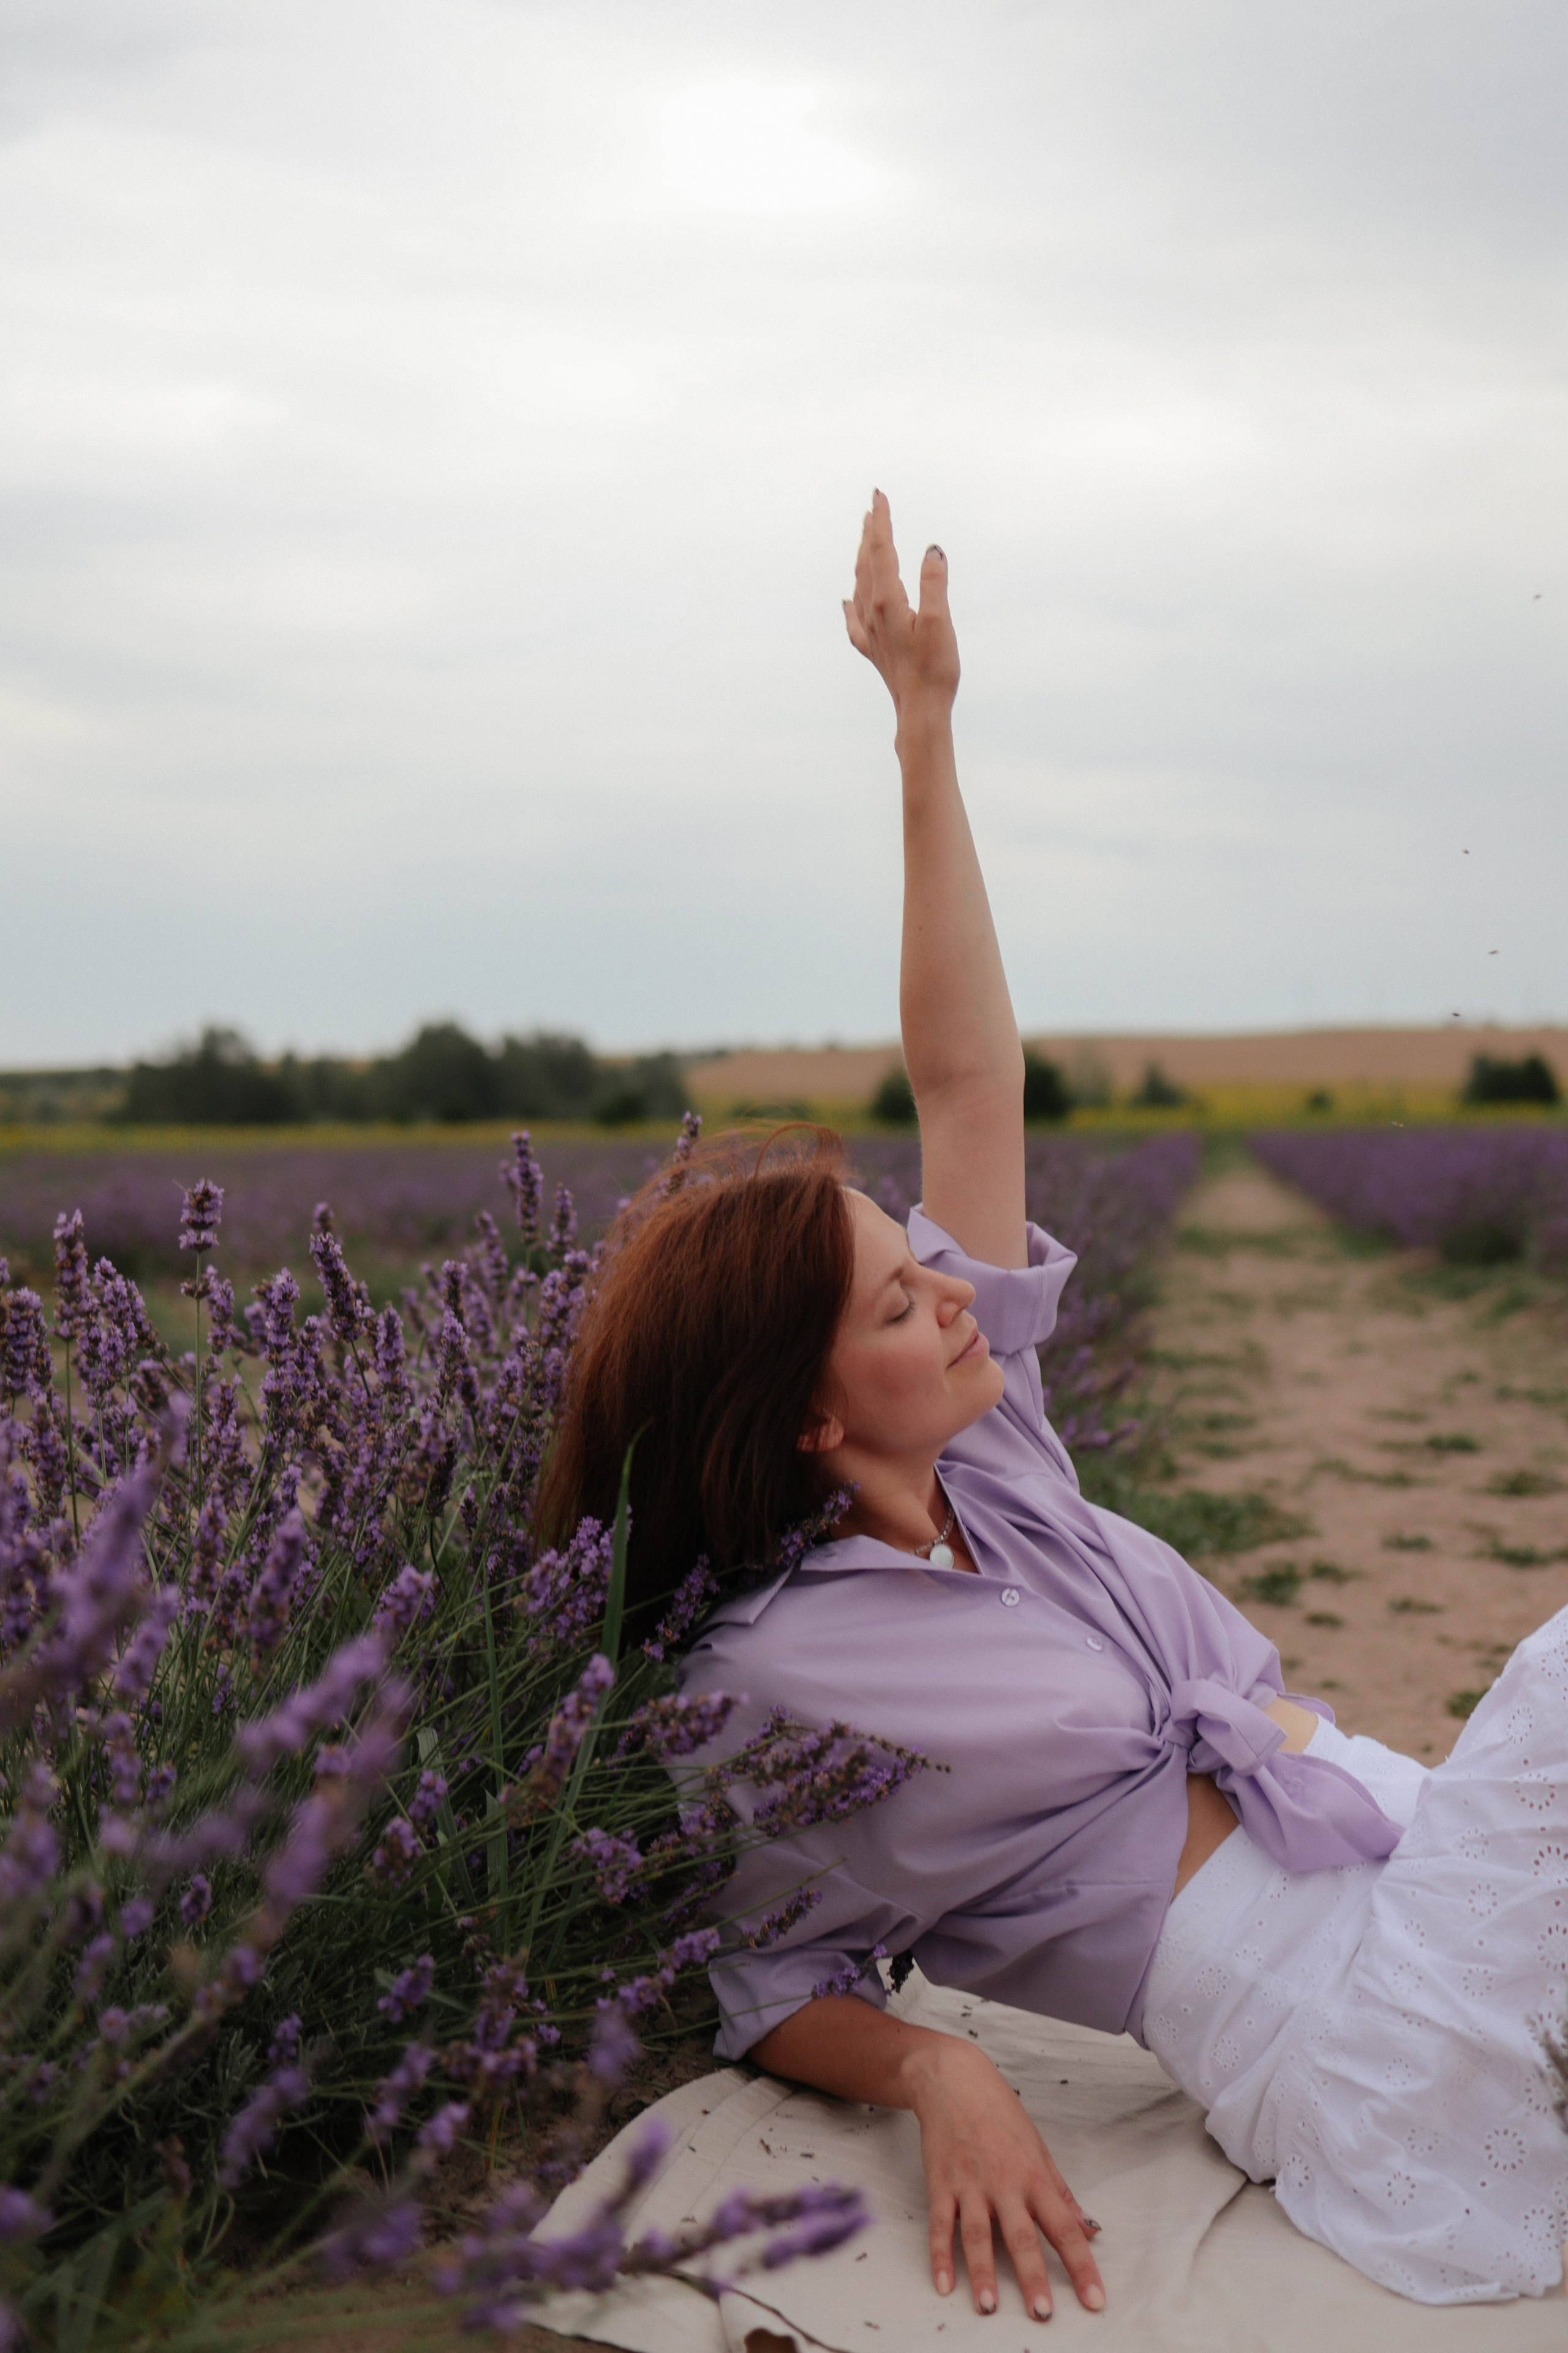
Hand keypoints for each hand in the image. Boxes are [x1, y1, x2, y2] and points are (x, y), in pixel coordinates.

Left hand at [843, 490, 959, 725]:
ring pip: (859, 586)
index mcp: (887, 602)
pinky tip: (846, 600)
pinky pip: (854, 621)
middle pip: (866, 565)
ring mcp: (870, 633)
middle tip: (872, 509)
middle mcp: (872, 614)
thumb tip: (931, 549)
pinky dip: (850, 604)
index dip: (881, 522)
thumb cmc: (934, 668)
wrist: (920, 711)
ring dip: (862, 560)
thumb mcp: (941, 620)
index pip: (882, 551)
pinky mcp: (874, 651)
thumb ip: (934, 582)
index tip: (879, 496)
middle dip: (869, 535)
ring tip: (865, 541)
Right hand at [905, 2034, 1105, 2320]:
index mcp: (1034, 2177)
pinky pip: (939, 2225)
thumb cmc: (1000, 2113)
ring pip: (977, 2235)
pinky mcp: (940, 2184)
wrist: (954, 2080)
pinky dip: (939, 2256)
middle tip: (1043, 2313)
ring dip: (983, 2273)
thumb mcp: (1038, 2148)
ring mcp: (969, 2185)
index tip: (1095, 2299)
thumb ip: (1061, 2191)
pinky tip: (943, 2284)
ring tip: (988, 2307)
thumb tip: (1088, 2227)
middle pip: (1021, 2236)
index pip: (1063, 2227)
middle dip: (1033, 2277)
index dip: (1081, 2265)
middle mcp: (1004, 2184)